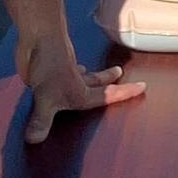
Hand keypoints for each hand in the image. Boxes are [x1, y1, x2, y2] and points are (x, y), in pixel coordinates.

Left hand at [15, 31, 145, 143]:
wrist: (40, 37)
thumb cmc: (50, 66)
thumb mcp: (46, 98)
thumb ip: (41, 120)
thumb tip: (34, 140)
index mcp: (81, 92)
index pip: (107, 95)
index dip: (125, 93)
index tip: (143, 86)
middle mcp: (76, 82)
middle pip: (97, 82)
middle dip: (108, 79)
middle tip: (119, 72)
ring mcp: (63, 74)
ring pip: (80, 76)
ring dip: (86, 76)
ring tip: (88, 73)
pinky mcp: (50, 69)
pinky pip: (61, 75)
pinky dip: (66, 74)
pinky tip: (60, 76)